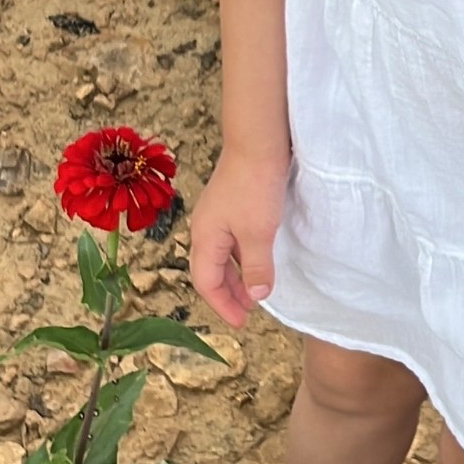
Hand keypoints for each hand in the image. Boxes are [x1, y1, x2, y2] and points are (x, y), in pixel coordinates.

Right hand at [189, 147, 289, 326]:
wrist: (258, 141)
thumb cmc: (255, 186)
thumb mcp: (259, 233)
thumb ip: (257, 267)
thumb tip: (257, 296)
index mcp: (204, 237)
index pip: (206, 282)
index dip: (223, 304)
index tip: (242, 322)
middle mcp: (205, 227)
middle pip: (209, 270)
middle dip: (228, 293)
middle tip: (249, 310)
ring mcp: (217, 213)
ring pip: (221, 254)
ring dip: (236, 275)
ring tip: (256, 289)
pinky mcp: (230, 202)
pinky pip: (231, 239)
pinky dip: (242, 256)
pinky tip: (258, 257)